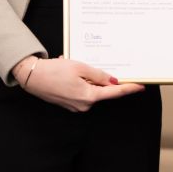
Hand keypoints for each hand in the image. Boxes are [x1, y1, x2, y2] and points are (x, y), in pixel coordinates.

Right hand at [21, 55, 144, 110]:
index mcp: (89, 97)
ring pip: (90, 89)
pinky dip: (78, 81)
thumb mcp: (80, 68)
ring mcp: (76, 106)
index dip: (128, 88)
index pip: (115, 92)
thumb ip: (99, 75)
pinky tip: (68, 72)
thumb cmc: (54, 71)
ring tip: (71, 66)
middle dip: (97, 77)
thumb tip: (113, 81)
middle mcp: (84, 105)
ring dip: (85, 77)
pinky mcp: (69, 104)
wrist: (32, 77)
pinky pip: (80, 91)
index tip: (140, 86)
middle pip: (101, 90)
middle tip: (84, 65)